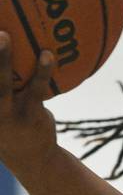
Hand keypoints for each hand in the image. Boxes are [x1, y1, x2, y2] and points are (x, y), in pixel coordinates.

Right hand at [0, 34, 57, 181]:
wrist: (33, 159)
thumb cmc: (11, 123)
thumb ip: (1, 86)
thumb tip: (2, 43)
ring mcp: (6, 113)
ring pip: (1, 83)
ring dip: (1, 59)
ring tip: (3, 35)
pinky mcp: (29, 114)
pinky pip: (35, 89)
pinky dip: (42, 71)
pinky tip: (47, 55)